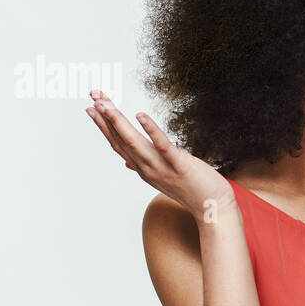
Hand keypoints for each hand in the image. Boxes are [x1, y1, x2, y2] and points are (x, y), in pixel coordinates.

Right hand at [84, 89, 233, 219]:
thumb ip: (144, 167)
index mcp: (143, 168)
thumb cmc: (191, 189)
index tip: (92, 108)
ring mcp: (161, 168)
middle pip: (121, 140)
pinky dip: (151, 130)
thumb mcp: (163, 177)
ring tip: (106, 104)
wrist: (213, 208)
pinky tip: (141, 116)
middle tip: (94, 97)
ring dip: (119, 122)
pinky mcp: (179, 165)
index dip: (103, 126)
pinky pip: (162, 146)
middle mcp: (147, 169)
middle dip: (105, 118)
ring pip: (134, 142)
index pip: (118, 144)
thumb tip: (127, 162)